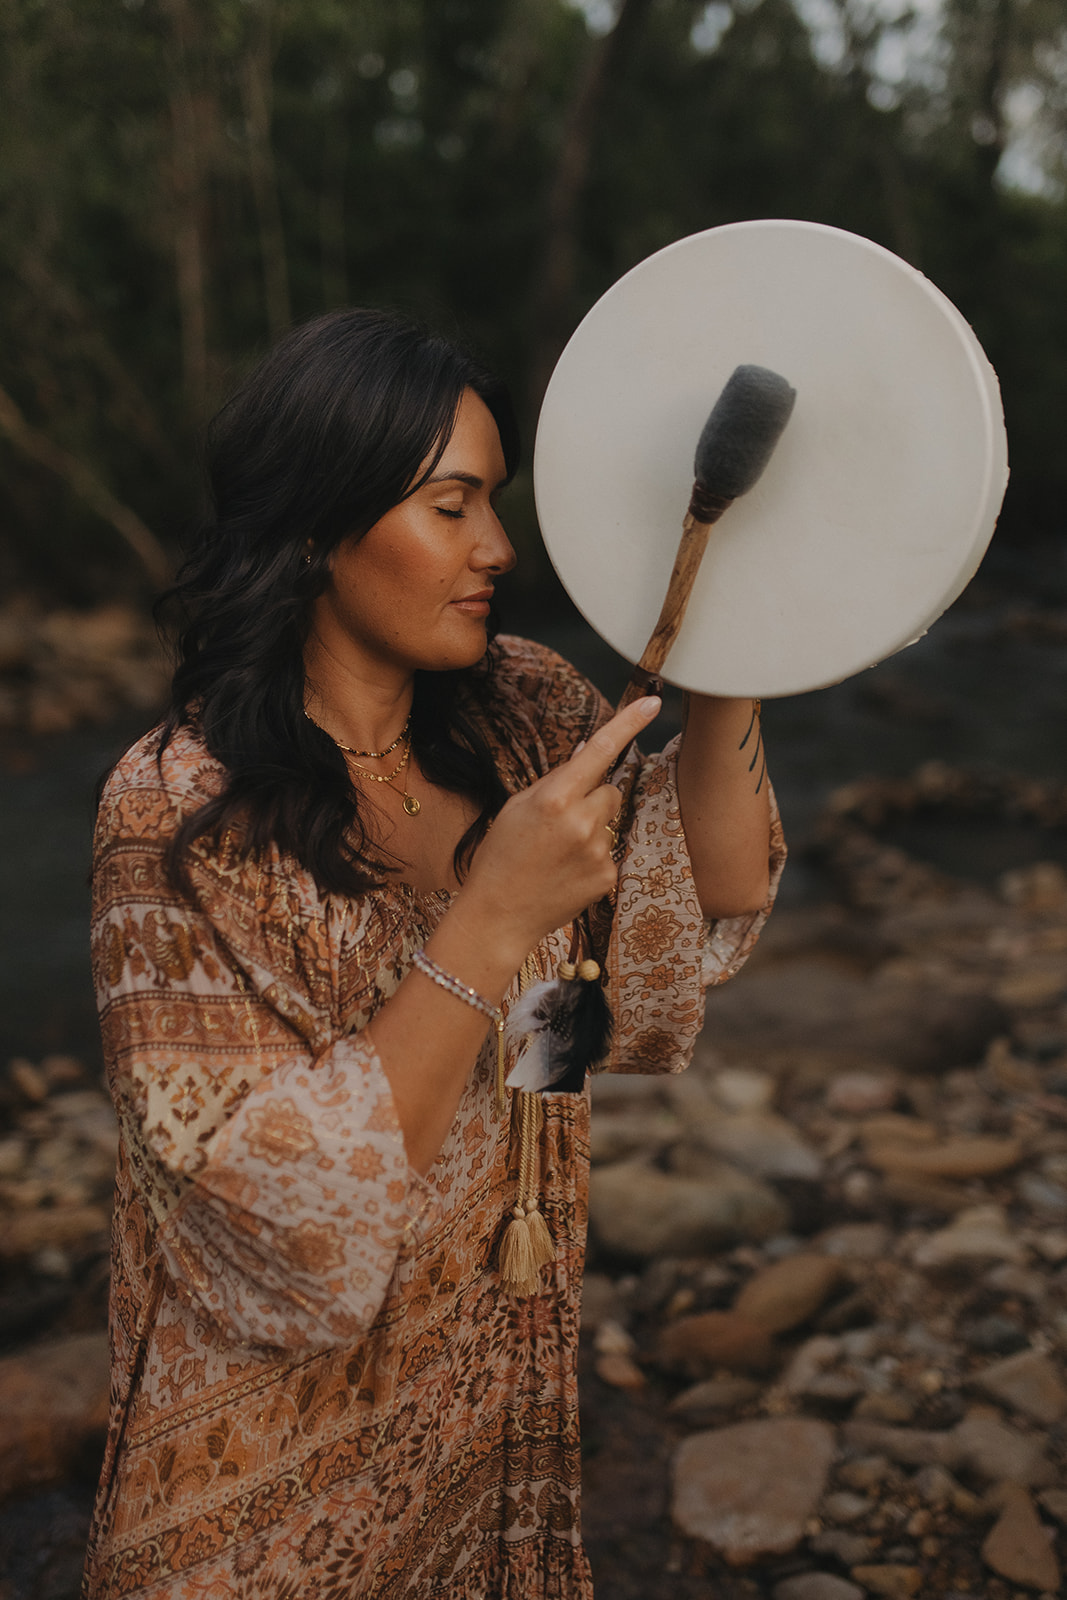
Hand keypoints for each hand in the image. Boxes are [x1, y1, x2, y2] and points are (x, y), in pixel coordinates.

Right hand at [453, 695, 660, 965]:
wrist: (498, 916)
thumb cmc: (500, 857)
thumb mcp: (517, 807)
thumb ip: (556, 779)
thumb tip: (590, 750)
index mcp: (555, 798)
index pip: (601, 751)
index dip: (629, 723)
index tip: (652, 702)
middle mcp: (582, 822)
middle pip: (609, 790)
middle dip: (591, 798)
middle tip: (558, 823)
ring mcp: (598, 851)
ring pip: (608, 822)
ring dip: (590, 829)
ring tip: (556, 854)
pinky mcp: (607, 876)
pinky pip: (608, 851)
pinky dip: (592, 857)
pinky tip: (565, 873)